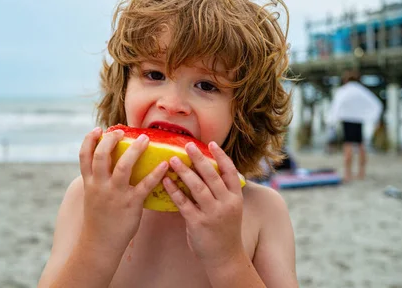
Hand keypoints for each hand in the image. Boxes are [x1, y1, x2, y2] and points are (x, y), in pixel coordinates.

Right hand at [78, 127, 168, 255]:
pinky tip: (164, 164)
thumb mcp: (92, 196)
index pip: (84, 156)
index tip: (98, 129)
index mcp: (89, 182)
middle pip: (101, 155)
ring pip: (123, 166)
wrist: (99, 244)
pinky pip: (145, 186)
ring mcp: (115, 194)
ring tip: (145, 139)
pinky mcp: (131, 204)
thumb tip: (106, 162)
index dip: (90, 139)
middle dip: (111, 140)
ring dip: (135, 150)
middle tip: (121, 132)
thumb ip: (97, 179)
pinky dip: (155, 173)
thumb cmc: (99, 219)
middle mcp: (100, 186)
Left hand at [163, 141, 244, 267]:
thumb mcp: (231, 208)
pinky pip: (184, 203)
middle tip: (188, 145)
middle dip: (199, 159)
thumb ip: (222, 192)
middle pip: (212, 176)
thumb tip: (206, 169)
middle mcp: (226, 204)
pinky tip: (166, 180)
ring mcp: (212, 214)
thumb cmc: (224, 230)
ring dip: (184, 171)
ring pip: (197, 187)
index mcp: (235, 198)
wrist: (225, 258)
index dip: (221, 156)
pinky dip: (174, 191)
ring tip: (173, 159)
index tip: (211, 143)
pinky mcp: (198, 223)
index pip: (230, 172)